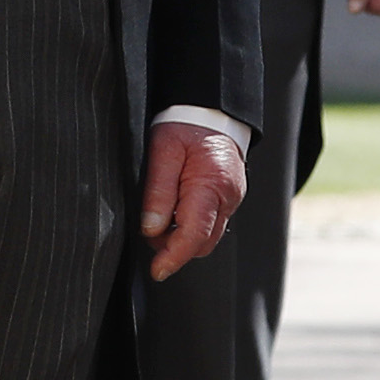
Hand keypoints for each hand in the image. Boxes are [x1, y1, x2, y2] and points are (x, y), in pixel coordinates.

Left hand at [139, 118, 246, 280]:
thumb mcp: (162, 150)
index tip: (156, 270)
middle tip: (148, 235)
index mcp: (213, 185)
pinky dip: (190, 228)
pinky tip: (172, 214)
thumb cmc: (185, 125)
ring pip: (208, 237)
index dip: (173, 257)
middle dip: (175, 249)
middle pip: (203, 242)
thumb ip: (157, 191)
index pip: (195, 234)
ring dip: (182, 239)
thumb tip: (151, 229)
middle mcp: (228, 197)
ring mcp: (231, 200)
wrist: (211, 109)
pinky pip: (211, 224)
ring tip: (158, 221)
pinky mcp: (228, 199)